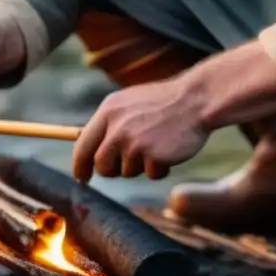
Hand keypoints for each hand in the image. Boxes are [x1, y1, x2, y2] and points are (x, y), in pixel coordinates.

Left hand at [72, 76, 208, 182]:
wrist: (196, 99)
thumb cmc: (164, 102)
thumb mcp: (130, 103)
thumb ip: (110, 123)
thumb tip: (91, 150)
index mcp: (109, 111)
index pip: (83, 145)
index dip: (80, 165)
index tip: (82, 177)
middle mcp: (117, 127)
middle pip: (102, 165)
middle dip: (113, 170)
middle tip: (130, 162)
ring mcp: (134, 142)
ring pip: (128, 171)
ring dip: (142, 165)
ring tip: (157, 143)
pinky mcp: (152, 156)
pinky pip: (151, 174)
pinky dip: (161, 168)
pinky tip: (169, 149)